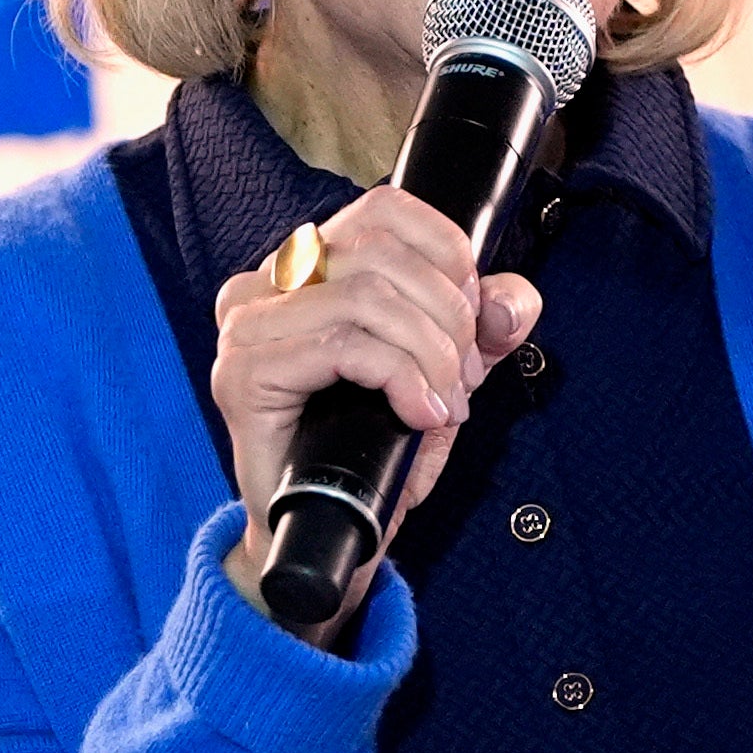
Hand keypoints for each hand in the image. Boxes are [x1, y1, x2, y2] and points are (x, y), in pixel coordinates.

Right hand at [207, 187, 546, 643]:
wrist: (326, 540)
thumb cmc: (371, 456)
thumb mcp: (443, 379)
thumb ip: (482, 331)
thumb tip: (510, 298)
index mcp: (304, 270)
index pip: (385, 212)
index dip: (450, 255)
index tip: (473, 323)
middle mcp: (263, 286)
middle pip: (382, 250)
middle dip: (450, 315)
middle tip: (463, 379)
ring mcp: (244, 328)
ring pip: (367, 296)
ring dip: (430, 352)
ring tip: (443, 402)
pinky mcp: (241, 375)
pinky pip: (345, 344)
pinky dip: (401, 376)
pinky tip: (420, 414)